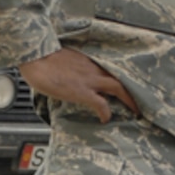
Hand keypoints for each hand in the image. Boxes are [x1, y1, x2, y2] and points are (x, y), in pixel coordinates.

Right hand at [20, 47, 137, 123]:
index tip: (124, 85)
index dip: (118, 78)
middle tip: (139, 100)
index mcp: (87, 60)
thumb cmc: (41, 56)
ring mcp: (89, 79)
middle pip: (120, 77)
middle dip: (132, 90)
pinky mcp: (82, 91)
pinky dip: (106, 112)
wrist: (35, 55)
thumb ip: (69, 67)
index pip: (108, 68)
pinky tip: (105, 119)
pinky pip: (101, 104)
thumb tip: (66, 74)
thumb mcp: (60, 59)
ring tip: (135, 111)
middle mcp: (92, 68)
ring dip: (129, 100)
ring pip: (118, 87)